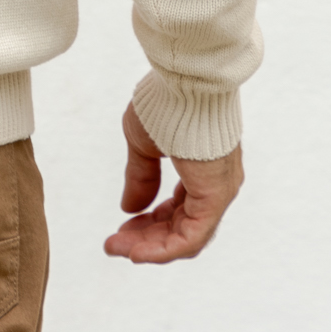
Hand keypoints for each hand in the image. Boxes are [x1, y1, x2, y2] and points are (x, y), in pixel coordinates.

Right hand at [104, 100, 242, 263]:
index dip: (146, 221)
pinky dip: (163, 249)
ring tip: (118, 249)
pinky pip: (190, 237)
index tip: (119, 225)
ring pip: (184, 236)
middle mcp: (215, 186)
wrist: (187, 79)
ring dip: (149, 247)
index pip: (176, 209)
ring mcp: (218, 193)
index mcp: (202, 172)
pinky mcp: (215, 197)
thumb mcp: (144, 142)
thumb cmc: (166, 102)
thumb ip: (141, 175)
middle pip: (179, 227)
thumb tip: (129, 208)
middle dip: (143, 238)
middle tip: (113, 245)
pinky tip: (136, 252)